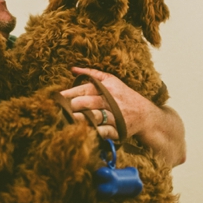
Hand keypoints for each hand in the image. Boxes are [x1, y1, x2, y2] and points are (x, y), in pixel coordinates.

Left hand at [64, 67, 185, 166]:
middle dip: (72, 106)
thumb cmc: (124, 96)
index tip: (56, 97)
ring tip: (67, 121)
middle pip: (88, 103)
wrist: (146, 115)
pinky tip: (84, 134)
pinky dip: (95, 133)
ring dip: (80, 120)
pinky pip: (104, 132)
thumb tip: (72, 69)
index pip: (84, 88)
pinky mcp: (118, 130)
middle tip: (58, 110)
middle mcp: (110, 101)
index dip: (69, 93)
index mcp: (107, 88)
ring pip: (95, 117)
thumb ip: (92, 74)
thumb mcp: (111, 80)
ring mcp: (114, 117)